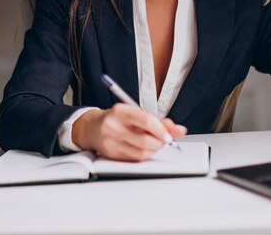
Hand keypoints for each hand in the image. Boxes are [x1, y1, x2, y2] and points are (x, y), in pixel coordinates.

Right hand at [71, 104, 186, 161]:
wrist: (91, 127)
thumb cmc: (117, 119)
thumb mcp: (135, 113)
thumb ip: (159, 121)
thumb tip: (180, 130)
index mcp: (121, 111)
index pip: (147, 121)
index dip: (162, 130)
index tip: (170, 136)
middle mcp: (113, 125)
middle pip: (145, 140)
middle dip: (159, 143)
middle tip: (163, 141)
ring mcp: (110, 141)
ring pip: (141, 153)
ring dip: (153, 150)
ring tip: (153, 143)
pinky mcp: (110, 154)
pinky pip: (134, 159)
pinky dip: (143, 155)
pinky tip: (142, 149)